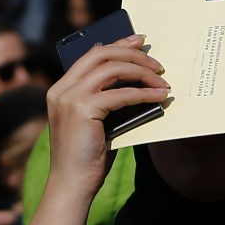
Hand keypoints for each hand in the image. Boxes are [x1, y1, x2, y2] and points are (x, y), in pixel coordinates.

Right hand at [44, 34, 168, 203]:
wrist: (72, 183)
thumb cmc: (87, 157)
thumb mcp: (97, 123)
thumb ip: (107, 102)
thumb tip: (138, 84)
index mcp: (61, 89)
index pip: (91, 55)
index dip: (117, 44)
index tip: (139, 40)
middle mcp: (62, 89)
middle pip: (101, 55)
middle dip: (133, 54)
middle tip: (158, 61)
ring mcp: (69, 98)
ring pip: (112, 69)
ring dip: (143, 72)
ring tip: (164, 81)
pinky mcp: (82, 110)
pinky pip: (121, 94)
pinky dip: (144, 93)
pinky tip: (160, 97)